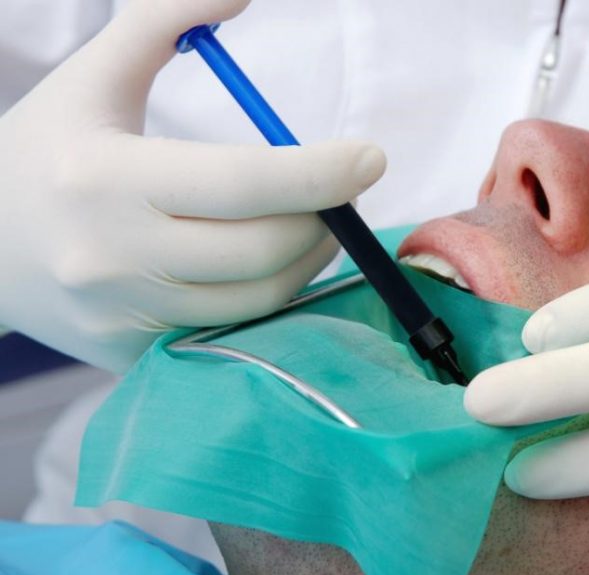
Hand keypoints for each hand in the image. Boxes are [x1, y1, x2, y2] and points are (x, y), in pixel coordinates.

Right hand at [0, 0, 385, 371]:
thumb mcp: (91, 79)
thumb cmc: (43, 155)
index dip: (320, 173)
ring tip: (312, 227)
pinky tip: (267, 266)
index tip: (371, 158)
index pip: (242, 182)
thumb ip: (160, 22)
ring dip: (309, 260)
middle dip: (324, 221)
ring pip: (258, 299)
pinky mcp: (134, 353)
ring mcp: (125, 314)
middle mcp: (114, 255)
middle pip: (263, 249)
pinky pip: (232, 329)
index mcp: (104, 176)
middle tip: (339, 195)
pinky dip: (269, 297)